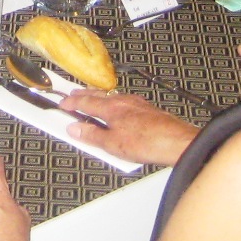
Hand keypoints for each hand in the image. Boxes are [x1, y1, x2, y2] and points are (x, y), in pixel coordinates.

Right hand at [60, 89, 200, 166]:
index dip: (71, 103)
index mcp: (111, 108)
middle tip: (72, 95)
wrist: (177, 142)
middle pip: (97, 94)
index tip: (62, 104)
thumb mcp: (113, 145)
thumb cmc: (148, 143)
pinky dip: (114, 102)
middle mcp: (122, 101)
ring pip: (111, 96)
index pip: (85, 102)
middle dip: (83, 95)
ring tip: (92, 100)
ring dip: (98, 97)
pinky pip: (124, 101)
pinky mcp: (147, 109)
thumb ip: (92, 136)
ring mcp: (136, 103)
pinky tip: (118, 109)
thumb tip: (75, 129)